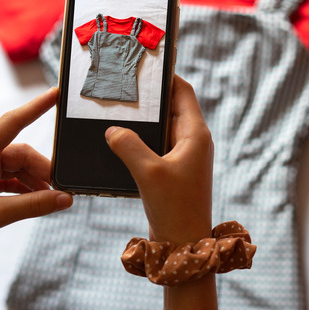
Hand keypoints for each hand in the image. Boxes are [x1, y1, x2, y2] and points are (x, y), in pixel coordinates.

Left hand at [0, 87, 73, 273]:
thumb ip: (34, 204)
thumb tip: (65, 198)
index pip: (12, 122)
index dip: (37, 108)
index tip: (56, 93)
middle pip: (20, 152)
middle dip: (42, 168)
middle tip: (61, 189)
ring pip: (16, 168)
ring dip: (34, 182)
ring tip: (51, 200)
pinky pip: (9, 181)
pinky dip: (24, 190)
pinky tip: (37, 202)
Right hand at [105, 75, 213, 244]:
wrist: (184, 245)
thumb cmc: (174, 208)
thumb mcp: (148, 173)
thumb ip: (128, 145)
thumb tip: (113, 130)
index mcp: (195, 134)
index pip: (183, 92)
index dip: (166, 76)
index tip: (146, 65)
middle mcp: (194, 142)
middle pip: (172, 107)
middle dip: (149, 98)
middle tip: (124, 86)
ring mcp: (186, 157)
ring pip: (163, 127)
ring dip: (143, 121)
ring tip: (118, 110)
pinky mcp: (175, 171)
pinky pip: (158, 146)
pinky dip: (142, 140)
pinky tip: (120, 141)